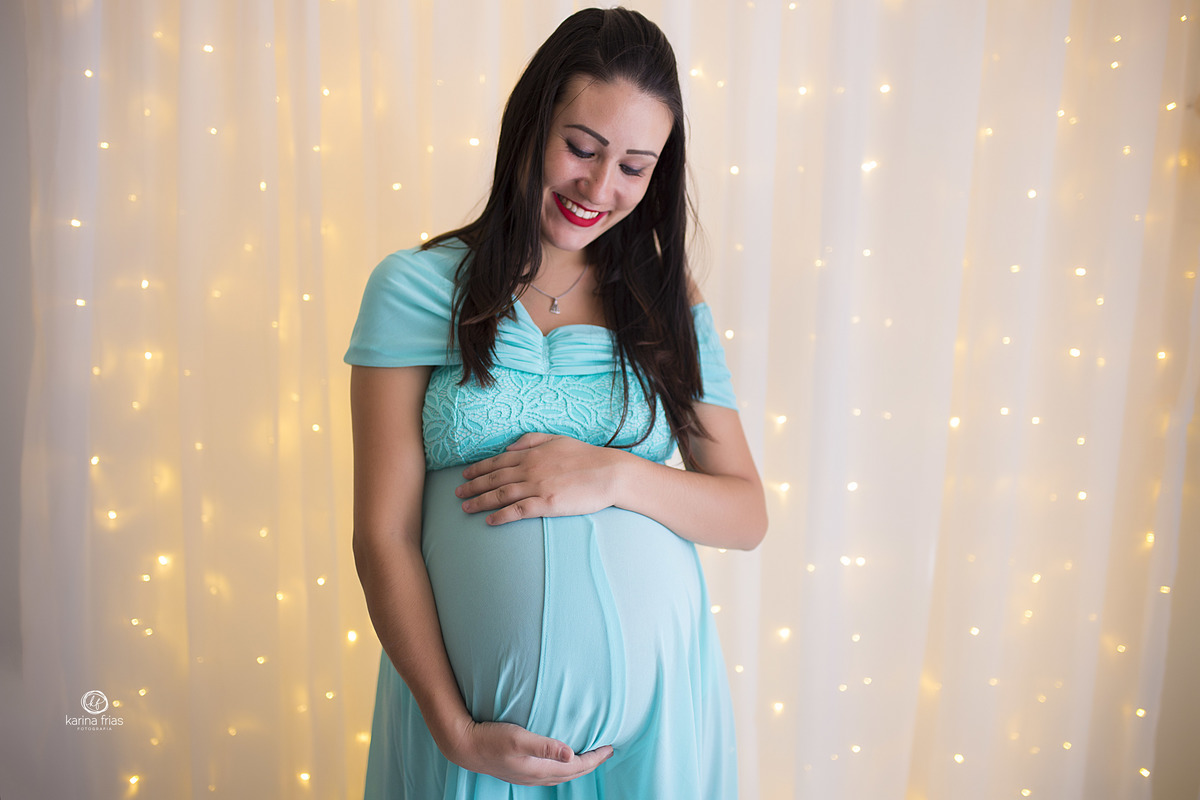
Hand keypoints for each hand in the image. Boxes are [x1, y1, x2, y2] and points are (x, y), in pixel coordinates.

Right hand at [445, 719, 613, 785]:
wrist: (463, 745)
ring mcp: (526, 776)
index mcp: (539, 769)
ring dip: (577, 767)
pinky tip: (559, 760)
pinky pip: (549, 773)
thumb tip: (572, 753)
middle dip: (591, 764)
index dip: (595, 758)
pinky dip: (562, 768)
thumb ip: (545, 746)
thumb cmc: (490, 739)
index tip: (610, 748)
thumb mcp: (518, 738)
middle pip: (571, 774)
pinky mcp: (519, 771)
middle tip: (606, 751)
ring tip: (588, 757)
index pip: (576, 767)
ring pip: (560, 775)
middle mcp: (535, 776)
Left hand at [456, 433, 622, 524]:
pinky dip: (501, 516)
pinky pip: (518, 511)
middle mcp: (530, 469)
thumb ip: (531, 440)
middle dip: (472, 486)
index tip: (465, 475)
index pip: (497, 461)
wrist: (608, 472)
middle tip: (457, 493)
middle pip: (494, 478)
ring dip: (480, 501)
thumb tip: (509, 447)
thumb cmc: (585, 456)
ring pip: (501, 494)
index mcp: (531, 454)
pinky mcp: (547, 504)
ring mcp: (538, 486)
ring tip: (465, 508)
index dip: (478, 469)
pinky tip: (489, 520)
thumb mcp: (556, 439)